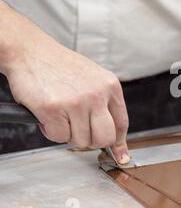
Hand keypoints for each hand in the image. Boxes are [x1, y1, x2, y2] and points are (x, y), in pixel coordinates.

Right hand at [0, 3, 129, 163]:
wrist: (31, 51)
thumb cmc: (60, 66)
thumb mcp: (94, 79)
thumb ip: (105, 104)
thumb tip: (115, 137)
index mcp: (110, 86)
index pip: (121, 123)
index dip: (119, 144)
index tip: (120, 156)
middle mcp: (97, 94)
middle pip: (104, 138)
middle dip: (92, 142)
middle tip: (80, 132)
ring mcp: (76, 102)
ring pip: (81, 141)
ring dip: (68, 134)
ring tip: (61, 115)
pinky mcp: (53, 108)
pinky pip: (58, 137)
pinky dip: (51, 131)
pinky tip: (48, 115)